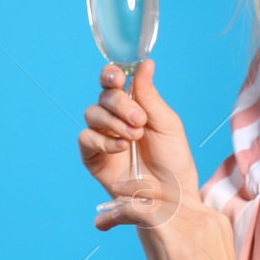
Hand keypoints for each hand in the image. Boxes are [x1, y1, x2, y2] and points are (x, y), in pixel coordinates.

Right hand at [77, 58, 198, 217]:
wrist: (172, 196)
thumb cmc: (173, 160)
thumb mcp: (167, 124)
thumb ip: (151, 96)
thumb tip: (145, 63)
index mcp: (133, 104)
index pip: (114, 81)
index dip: (111, 74)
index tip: (118, 76)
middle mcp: (114, 117)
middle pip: (103, 96)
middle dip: (120, 103)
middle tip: (140, 119)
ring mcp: (102, 136)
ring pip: (92, 113)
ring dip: (114, 121)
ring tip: (135, 136)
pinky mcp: (93, 157)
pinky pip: (86, 139)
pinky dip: (103, 140)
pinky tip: (121, 147)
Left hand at [99, 176, 252, 259]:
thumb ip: (189, 249)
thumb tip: (167, 251)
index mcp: (215, 221)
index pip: (179, 195)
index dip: (151, 195)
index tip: (128, 204)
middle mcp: (208, 217)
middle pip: (165, 190)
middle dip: (134, 191)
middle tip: (109, 202)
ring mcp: (196, 226)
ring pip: (152, 198)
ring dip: (121, 204)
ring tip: (102, 217)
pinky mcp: (181, 242)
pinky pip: (145, 211)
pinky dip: (123, 211)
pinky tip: (109, 219)